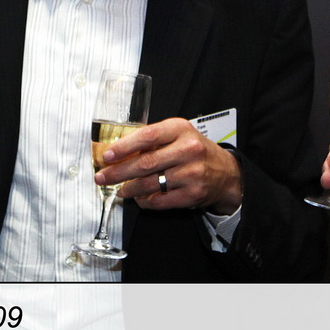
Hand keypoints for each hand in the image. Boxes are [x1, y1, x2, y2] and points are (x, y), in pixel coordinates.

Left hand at [95, 117, 242, 213]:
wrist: (226, 173)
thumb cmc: (195, 150)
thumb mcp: (178, 135)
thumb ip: (153, 139)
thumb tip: (118, 151)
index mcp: (180, 129)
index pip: (147, 136)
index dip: (123, 147)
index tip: (107, 156)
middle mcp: (188, 149)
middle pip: (145, 163)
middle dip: (118, 172)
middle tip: (103, 177)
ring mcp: (191, 173)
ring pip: (150, 184)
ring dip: (129, 189)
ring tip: (120, 190)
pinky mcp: (192, 194)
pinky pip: (160, 200)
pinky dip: (145, 201)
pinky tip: (139, 198)